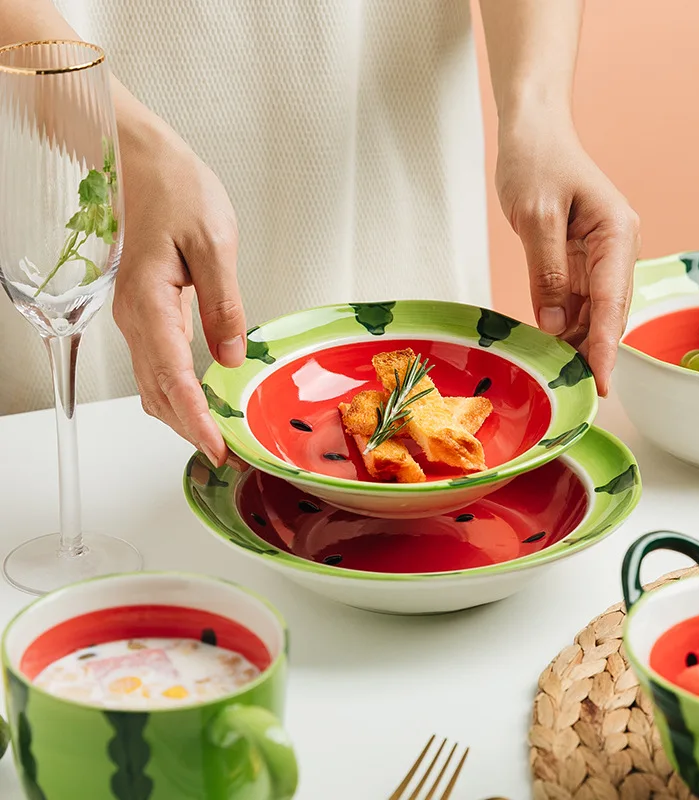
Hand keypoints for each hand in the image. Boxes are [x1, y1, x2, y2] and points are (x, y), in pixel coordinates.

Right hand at [112, 111, 245, 465]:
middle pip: (157, 391)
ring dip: (180, 414)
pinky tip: (198, 398)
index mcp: (150, 303)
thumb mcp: (213, 243)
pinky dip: (175, 390)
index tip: (216, 447)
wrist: (139, 161)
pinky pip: (155, 363)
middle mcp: (135, 317)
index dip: (195, 418)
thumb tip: (230, 357)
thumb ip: (223, 304)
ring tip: (214, 437)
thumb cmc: (176, 191)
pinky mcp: (145, 310)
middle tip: (223, 454)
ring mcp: (136, 316)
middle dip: (188, 428)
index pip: (173, 377)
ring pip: (152, 382)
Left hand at [495, 122, 640, 395]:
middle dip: (594, 353)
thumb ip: (547, 272)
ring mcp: (599, 256)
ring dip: (576, 343)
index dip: (605, 347)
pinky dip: (563, 325)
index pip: (612, 302)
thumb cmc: (537, 162)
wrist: (533, 132)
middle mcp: (615, 249)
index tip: (602, 383)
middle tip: (577, 393)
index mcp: (616, 234)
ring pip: (592, 313)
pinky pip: (574, 301)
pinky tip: (550, 347)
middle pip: (608, 313)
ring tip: (559, 377)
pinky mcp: (580, 260)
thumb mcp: (536, 216)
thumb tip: (553, 323)